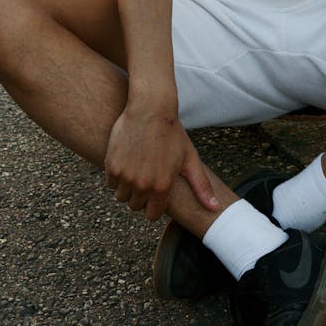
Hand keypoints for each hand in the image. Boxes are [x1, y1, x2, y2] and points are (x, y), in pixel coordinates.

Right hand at [104, 104, 218, 221]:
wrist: (150, 110)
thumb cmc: (173, 134)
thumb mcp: (190, 159)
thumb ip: (202, 187)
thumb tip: (215, 208)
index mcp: (162, 187)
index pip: (151, 215)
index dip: (154, 206)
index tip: (155, 195)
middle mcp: (142, 185)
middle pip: (135, 206)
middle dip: (140, 197)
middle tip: (147, 178)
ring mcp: (125, 176)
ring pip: (121, 196)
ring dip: (127, 188)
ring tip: (137, 171)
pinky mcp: (112, 166)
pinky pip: (111, 183)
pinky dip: (117, 177)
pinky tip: (127, 162)